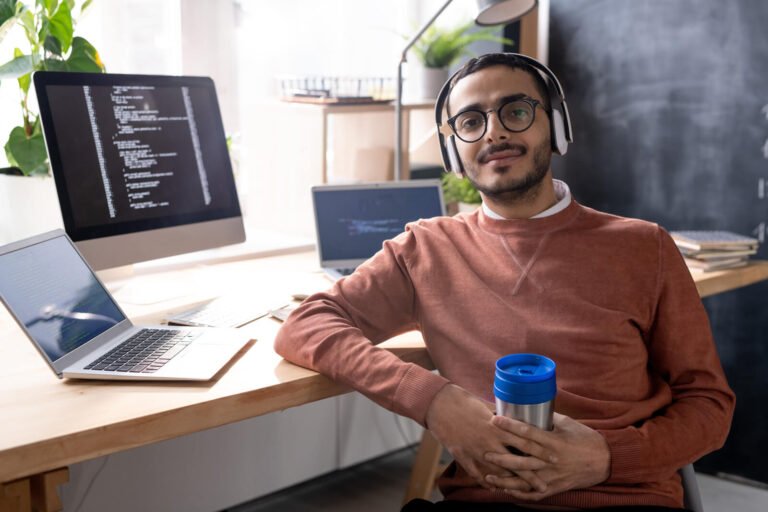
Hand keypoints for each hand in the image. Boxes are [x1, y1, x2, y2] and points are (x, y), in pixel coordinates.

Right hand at [425, 384, 551, 490]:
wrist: (440, 405)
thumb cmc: (464, 402)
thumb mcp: (486, 408)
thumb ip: (500, 419)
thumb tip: (514, 422)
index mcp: (498, 426)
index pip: (525, 441)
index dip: (541, 451)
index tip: (554, 458)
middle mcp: (489, 441)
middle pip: (516, 462)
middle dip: (532, 475)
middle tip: (545, 485)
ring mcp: (476, 451)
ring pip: (499, 473)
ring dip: (513, 484)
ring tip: (523, 492)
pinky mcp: (463, 457)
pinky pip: (478, 475)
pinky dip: (488, 482)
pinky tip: (497, 488)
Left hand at [483, 412, 610, 500]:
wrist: (604, 461)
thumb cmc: (584, 438)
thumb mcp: (566, 424)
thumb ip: (546, 419)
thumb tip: (527, 408)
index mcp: (554, 442)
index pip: (528, 433)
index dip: (510, 426)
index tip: (494, 419)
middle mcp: (552, 460)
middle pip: (523, 458)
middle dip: (502, 455)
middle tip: (485, 450)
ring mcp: (552, 476)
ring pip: (525, 479)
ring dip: (505, 479)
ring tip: (488, 475)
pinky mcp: (554, 487)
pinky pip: (534, 493)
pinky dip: (519, 493)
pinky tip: (505, 490)